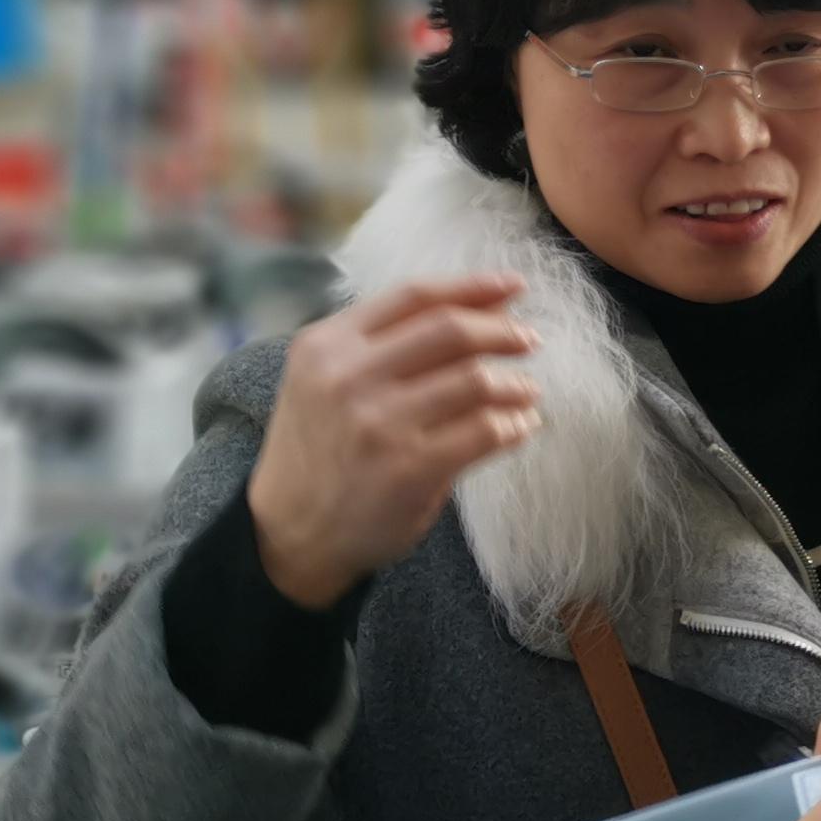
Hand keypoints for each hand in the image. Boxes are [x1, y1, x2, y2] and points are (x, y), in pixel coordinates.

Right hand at [245, 275, 539, 610]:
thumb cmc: (321, 450)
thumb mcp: (328, 381)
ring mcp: (378, 423)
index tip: (514, 285)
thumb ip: (390, 342)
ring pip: (476, 380)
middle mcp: (347, 377)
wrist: (289, 534)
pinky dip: (515, 425)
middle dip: (503, 330)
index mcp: (326, 345)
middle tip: (530, 339)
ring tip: (527, 392)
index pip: (415, 296)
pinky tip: (521, 427)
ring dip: (516, 384)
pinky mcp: (409, 468)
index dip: (473, 286)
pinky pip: (485, 431)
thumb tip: (486, 303)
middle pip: (451, 330)